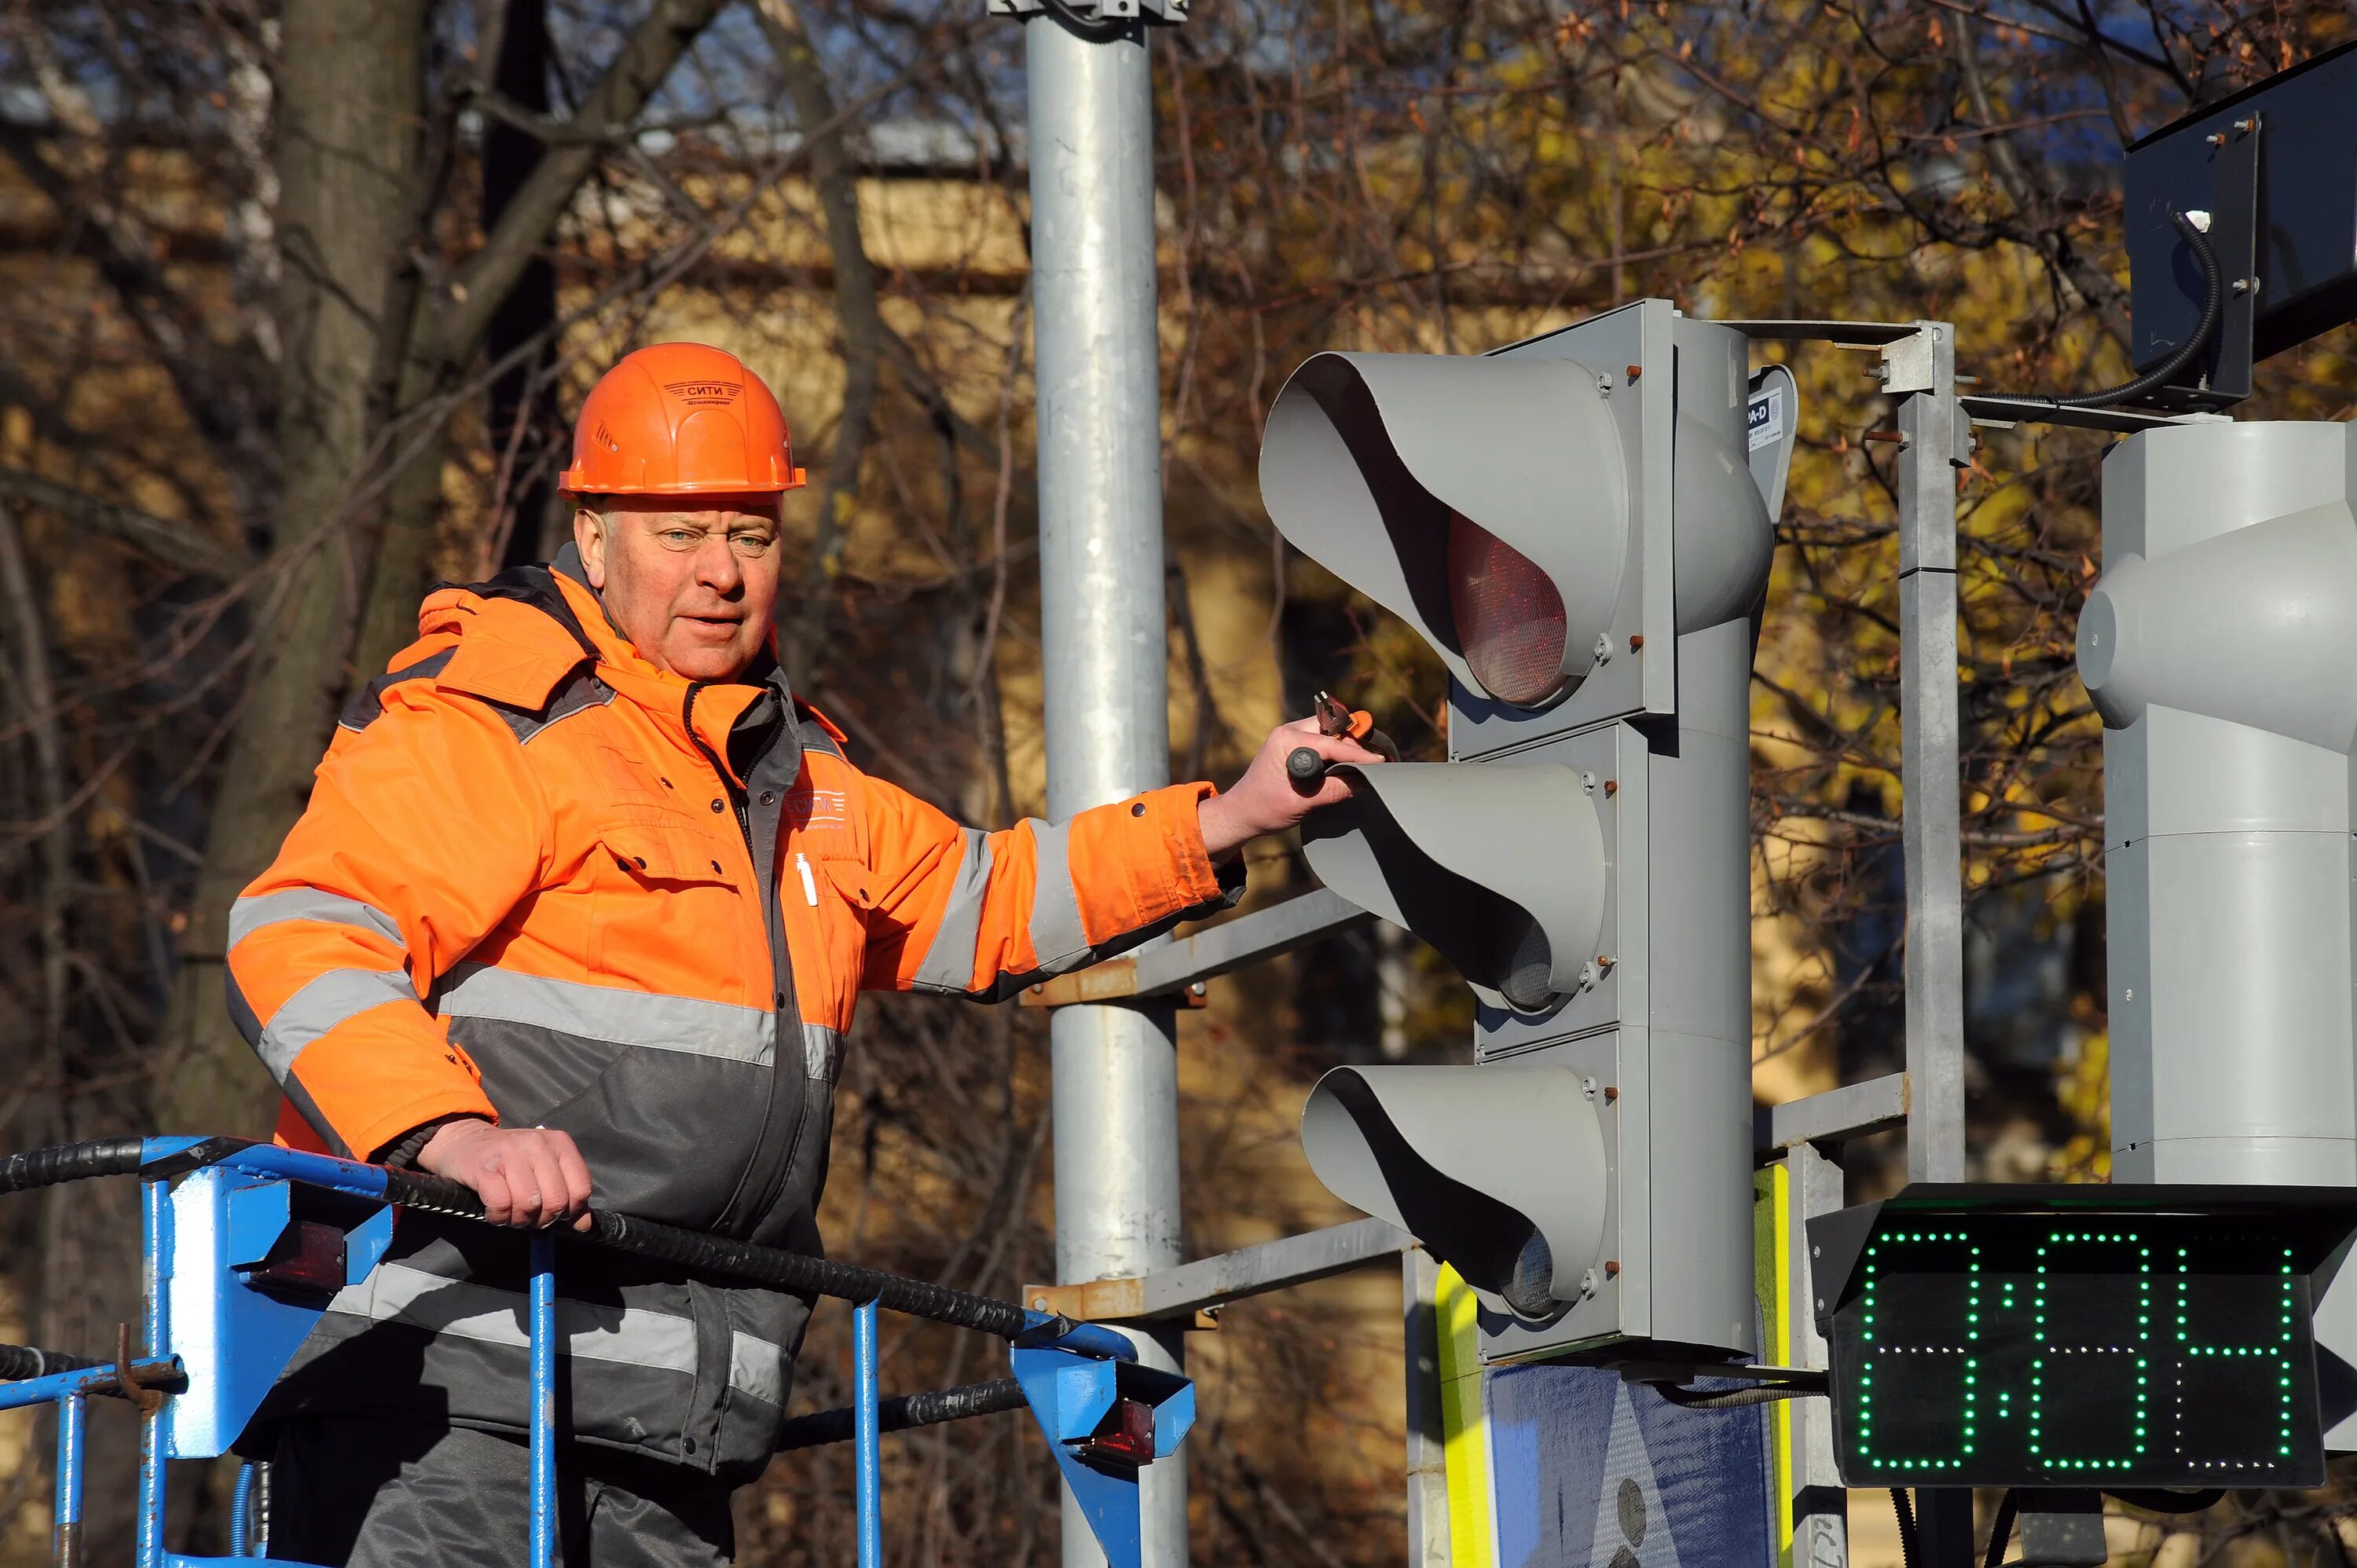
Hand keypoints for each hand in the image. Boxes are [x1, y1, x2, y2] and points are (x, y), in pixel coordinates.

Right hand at [417, 1119, 594, 1229]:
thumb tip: (584, 1225)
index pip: (580, 1189)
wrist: (465, 1141)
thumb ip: (567, 1195)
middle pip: (556, 1201)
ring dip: (519, 1220)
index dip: (568, 1211)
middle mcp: (538, 1144)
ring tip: (510, 1213)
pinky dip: (499, 1217)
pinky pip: (501, 1205)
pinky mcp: (485, 1168)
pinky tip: (494, 1212)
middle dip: (542, 1219)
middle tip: (528, 1216)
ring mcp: (511, 1153)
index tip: (551, 1213)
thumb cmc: (509, 1161)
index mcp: (560, 1143)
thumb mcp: (543, 1171)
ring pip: (529, 1205)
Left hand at [1197, 717, 1386, 859]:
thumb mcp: (1302, 803)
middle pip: (1332, 729)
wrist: (1242, 814)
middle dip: (1353, 744)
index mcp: (1286, 740)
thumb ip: (1335, 790)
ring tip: (1361, 766)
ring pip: (1329, 734)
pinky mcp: (1294, 746)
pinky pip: (1322, 742)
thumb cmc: (1264, 809)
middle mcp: (1288, 731)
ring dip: (1344, 748)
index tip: (1379, 762)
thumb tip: (1365, 783)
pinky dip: (1336, 752)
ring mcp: (1291, 737)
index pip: (1331, 743)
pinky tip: (1345, 767)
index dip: (1357, 754)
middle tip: (1372, 762)